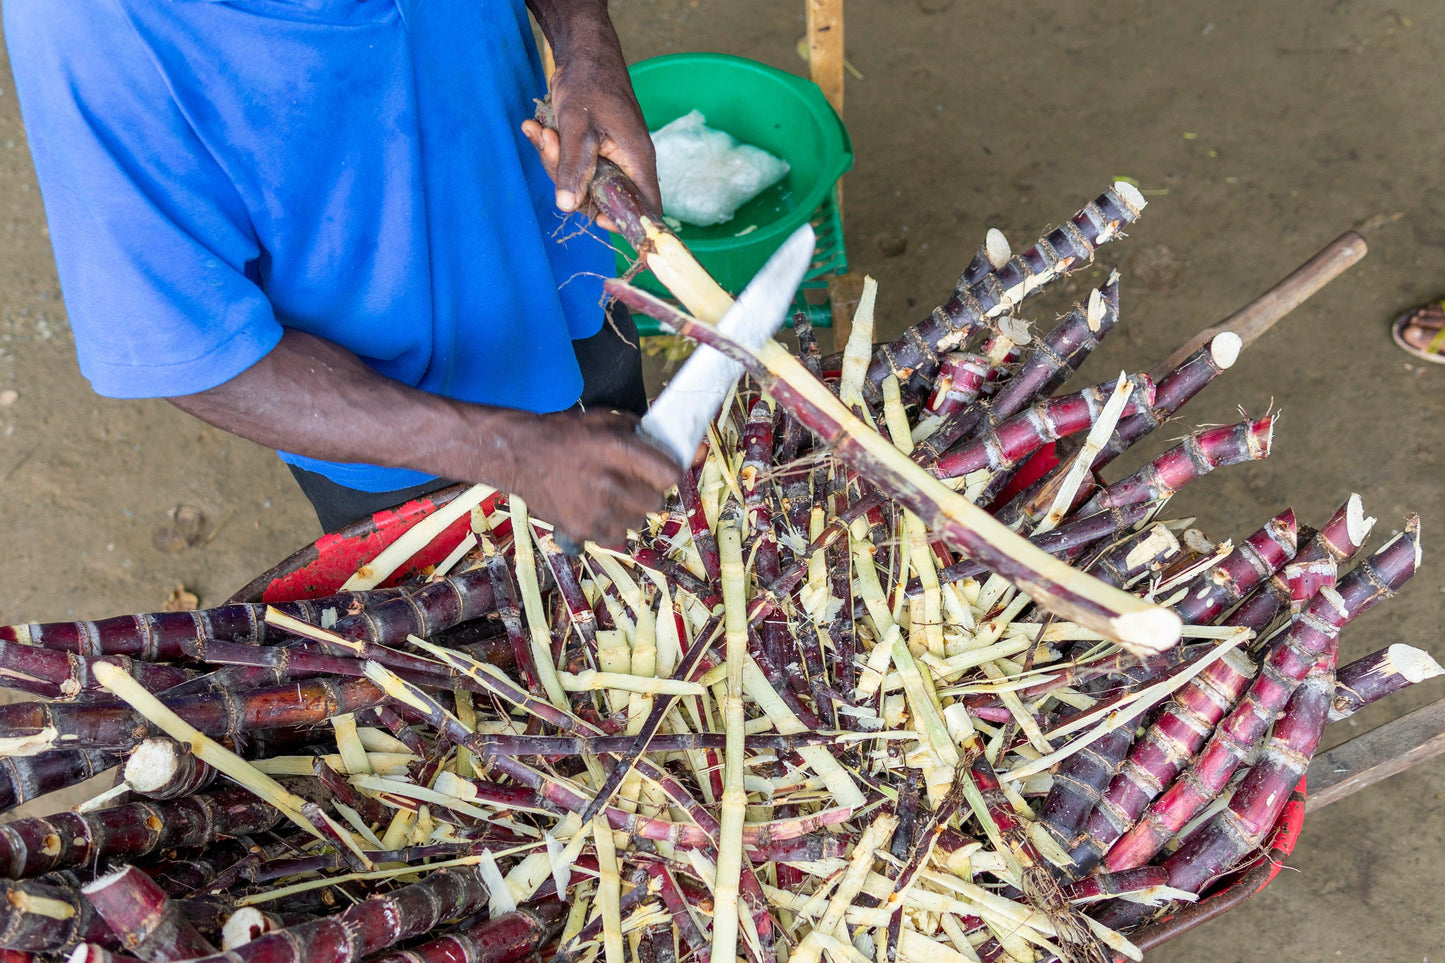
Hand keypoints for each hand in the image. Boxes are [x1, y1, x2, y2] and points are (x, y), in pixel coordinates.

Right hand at [499, 409, 678, 546]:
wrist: (519, 456)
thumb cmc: (563, 434)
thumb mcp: (602, 419)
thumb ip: (637, 430)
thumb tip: (669, 443)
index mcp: (618, 450)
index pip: (670, 474)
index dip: (667, 472)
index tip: (659, 471)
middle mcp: (611, 483)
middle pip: (656, 502)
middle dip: (647, 493)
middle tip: (630, 484)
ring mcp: (597, 510)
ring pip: (638, 522)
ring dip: (630, 512)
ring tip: (611, 498)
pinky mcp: (583, 530)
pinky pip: (617, 539)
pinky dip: (613, 530)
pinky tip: (601, 514)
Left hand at [520, 7, 658, 230]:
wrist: (583, 54)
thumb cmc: (591, 84)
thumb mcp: (579, 128)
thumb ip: (575, 167)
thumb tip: (568, 206)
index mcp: (636, 161)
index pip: (644, 207)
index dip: (623, 220)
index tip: (595, 217)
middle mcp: (627, 165)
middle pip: (601, 198)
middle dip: (569, 180)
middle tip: (552, 145)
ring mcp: (608, 159)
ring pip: (581, 182)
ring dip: (554, 161)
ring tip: (542, 130)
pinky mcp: (592, 152)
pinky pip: (571, 166)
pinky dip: (552, 151)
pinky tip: (537, 128)